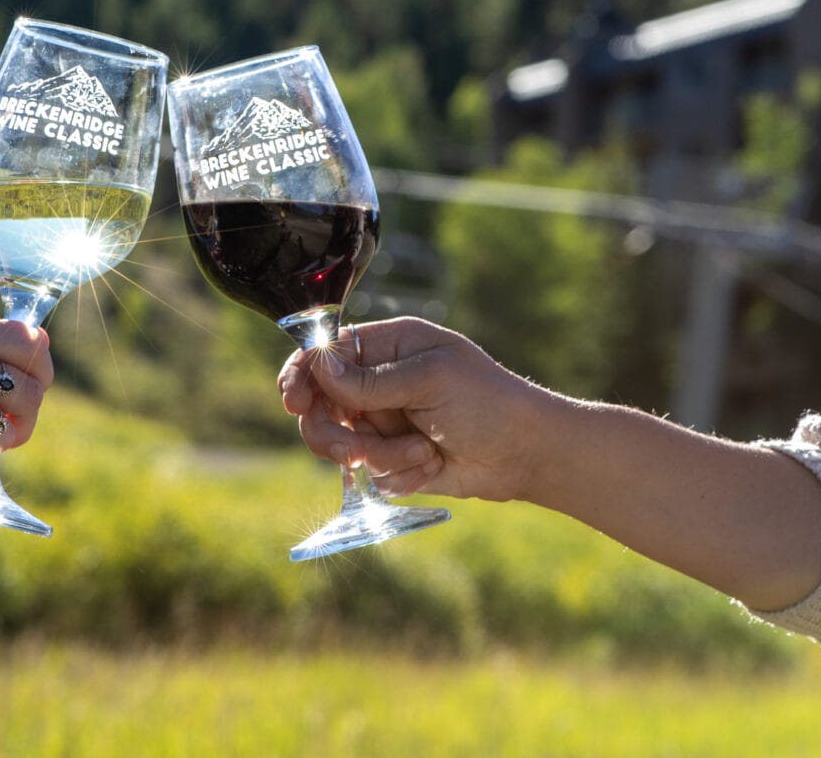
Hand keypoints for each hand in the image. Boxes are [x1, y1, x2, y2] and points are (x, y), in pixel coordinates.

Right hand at [277, 317, 549, 501]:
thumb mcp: (430, 380)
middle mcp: (379, 382)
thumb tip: (320, 367)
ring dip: (379, 455)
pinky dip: (399, 474)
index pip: (325, 353)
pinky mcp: (393, 459)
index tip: (294, 402)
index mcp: (389, 347)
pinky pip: (370, 473)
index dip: (302, 375)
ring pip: (342, 444)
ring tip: (420, 454)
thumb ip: (372, 380)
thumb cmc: (488, 402)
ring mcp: (384, 422)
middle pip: (320, 405)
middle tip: (355, 451)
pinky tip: (432, 464)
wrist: (526, 454)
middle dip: (336, 432)